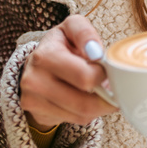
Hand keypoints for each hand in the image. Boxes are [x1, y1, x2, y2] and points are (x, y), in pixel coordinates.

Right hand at [19, 15, 119, 129]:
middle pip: (84, 103)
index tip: (106, 68)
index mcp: (45, 56)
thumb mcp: (72, 27)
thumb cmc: (61, 43)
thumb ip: (84, 32)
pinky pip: (74, 121)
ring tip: (99, 91)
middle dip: (106, 97)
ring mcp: (33, 101)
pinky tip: (85, 99)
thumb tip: (96, 53)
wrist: (36, 63)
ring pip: (82, 115)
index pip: (84, 77)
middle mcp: (34, 81)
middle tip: (112, 87)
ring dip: (98, 106)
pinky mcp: (38, 114)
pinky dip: (87, 112)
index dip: (103, 75)